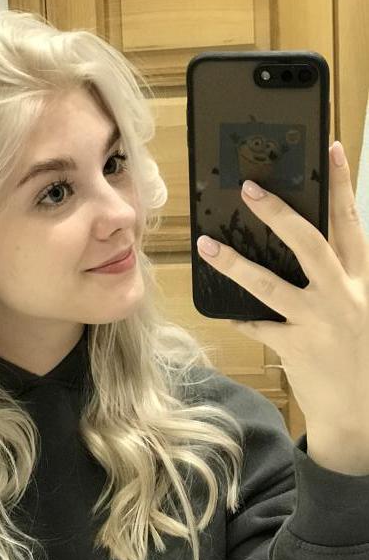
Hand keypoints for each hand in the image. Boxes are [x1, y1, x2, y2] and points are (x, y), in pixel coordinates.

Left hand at [196, 141, 368, 432]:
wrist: (361, 411)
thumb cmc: (361, 353)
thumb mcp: (362, 307)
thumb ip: (342, 276)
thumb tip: (307, 242)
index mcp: (365, 280)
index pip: (352, 223)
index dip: (341, 185)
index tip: (330, 149)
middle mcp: (344, 296)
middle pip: (309, 243)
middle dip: (278, 212)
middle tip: (249, 188)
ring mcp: (318, 322)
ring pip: (270, 284)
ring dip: (234, 263)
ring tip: (207, 245)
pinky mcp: (295, 348)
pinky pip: (257, 325)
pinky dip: (237, 316)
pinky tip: (218, 307)